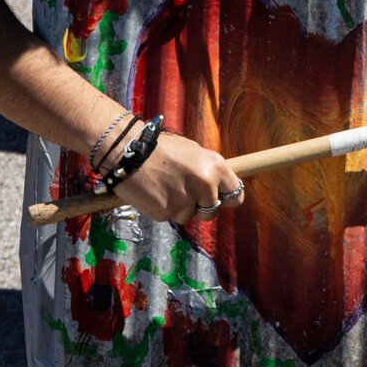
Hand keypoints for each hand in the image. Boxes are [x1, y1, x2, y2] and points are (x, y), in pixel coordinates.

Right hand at [116, 129, 243, 223]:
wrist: (131, 152)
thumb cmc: (163, 149)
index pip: (235, 194)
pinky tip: (155, 192)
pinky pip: (169, 217)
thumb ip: (208, 171)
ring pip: (188, 216)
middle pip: (212, 212)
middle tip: (186, 193)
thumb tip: (218, 186)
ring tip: (166, 187)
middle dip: (200, 207)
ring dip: (179, 208)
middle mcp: (204, 185)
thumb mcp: (194, 152)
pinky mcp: (166, 212)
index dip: (226, 198)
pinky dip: (162, 209)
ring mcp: (185, 200)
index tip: (219, 198)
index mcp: (215, 167)